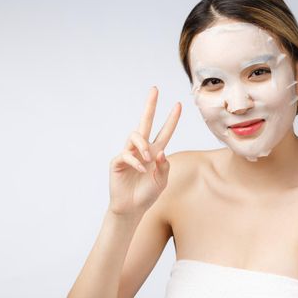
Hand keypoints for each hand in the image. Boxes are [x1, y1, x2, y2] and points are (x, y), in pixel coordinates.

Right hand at [108, 86, 181, 215]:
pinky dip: (136, 163)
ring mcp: (129, 153)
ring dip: (143, 146)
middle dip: (150, 105)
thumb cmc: (147, 194)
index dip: (172, 119)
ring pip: (135, 136)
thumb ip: (165, 166)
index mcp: (155, 152)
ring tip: (148, 160)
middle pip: (145, 122)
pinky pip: (126, 155)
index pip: (164, 131)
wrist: (132, 208)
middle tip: (155, 89)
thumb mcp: (162, 181)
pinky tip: (141, 171)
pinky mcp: (118, 161)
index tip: (179, 105)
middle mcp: (142, 149)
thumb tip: (160, 151)